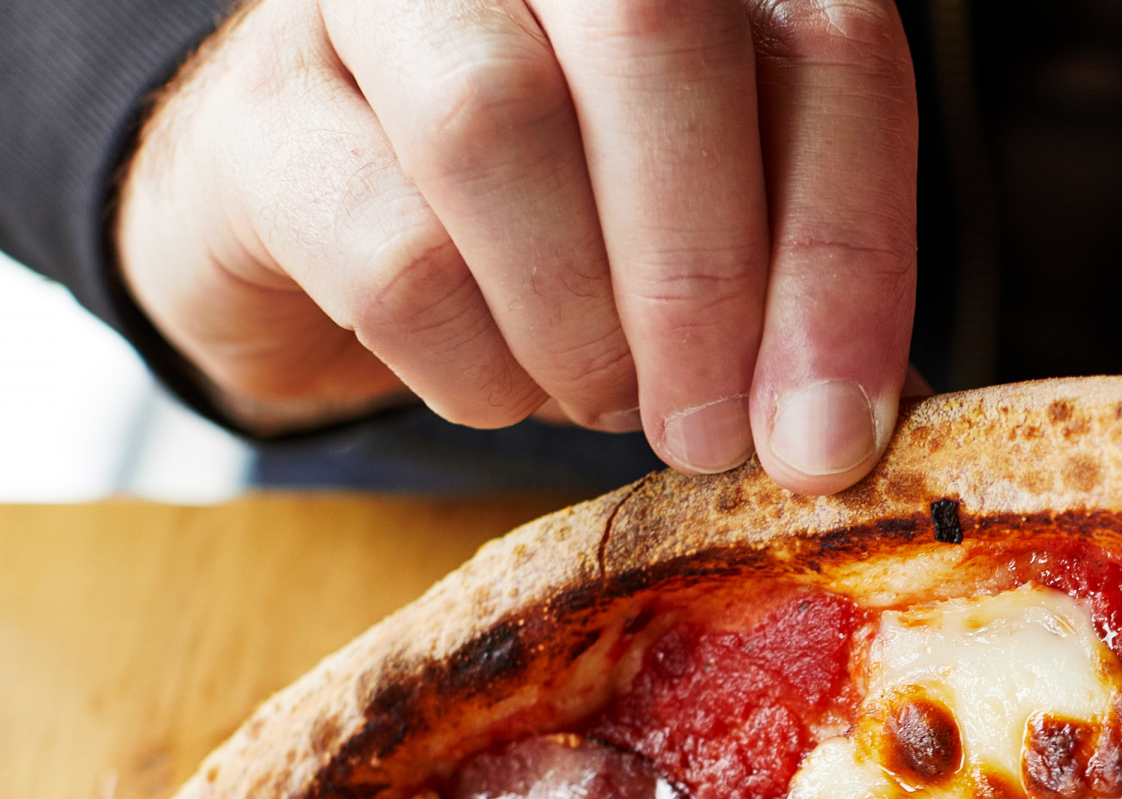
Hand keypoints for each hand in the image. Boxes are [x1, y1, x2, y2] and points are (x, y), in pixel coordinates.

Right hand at [115, 0, 919, 491]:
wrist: (322, 217)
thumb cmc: (565, 225)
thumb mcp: (717, 242)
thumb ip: (808, 302)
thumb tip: (861, 436)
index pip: (827, 46)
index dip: (848, 254)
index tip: (834, 433)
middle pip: (658, 36)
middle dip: (707, 278)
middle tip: (710, 435)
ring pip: (498, 126)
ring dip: (578, 322)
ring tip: (606, 401)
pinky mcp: (260, 105)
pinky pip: (388, 245)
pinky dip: (471, 364)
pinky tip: (499, 387)